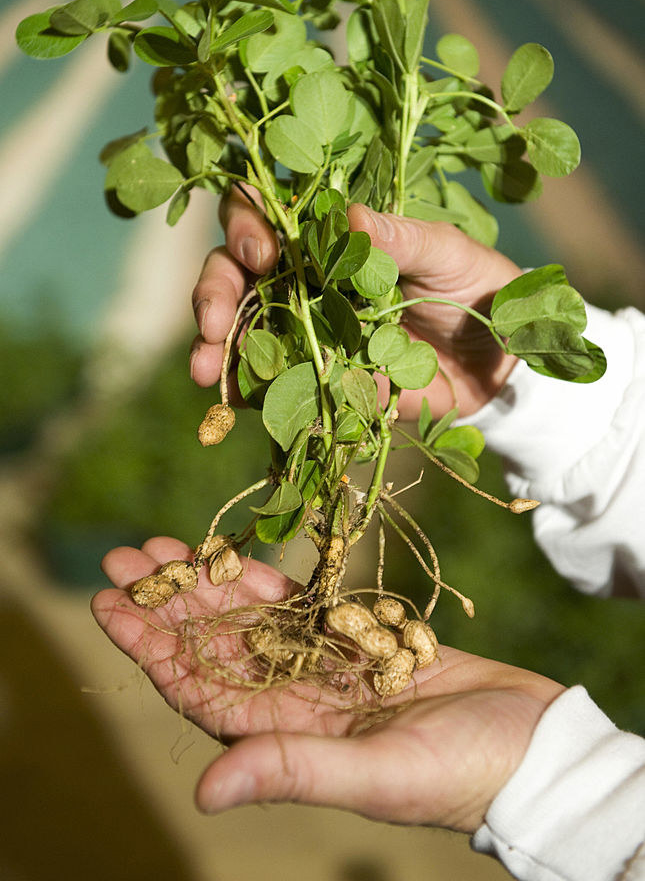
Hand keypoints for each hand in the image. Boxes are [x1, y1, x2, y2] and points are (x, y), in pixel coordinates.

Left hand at [92, 538, 563, 831]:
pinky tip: (231, 554)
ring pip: (249, 618)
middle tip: (122, 561)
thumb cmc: (461, 772)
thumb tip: (204, 791)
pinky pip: (300, 603)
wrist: (530, 745)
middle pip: (214, 645)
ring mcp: (325, 666)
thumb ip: (292, 771)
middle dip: (167, 603)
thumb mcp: (376, 775)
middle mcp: (295, 701)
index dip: (152, 649)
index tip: (110, 608)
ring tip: (161, 548)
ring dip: (206, 584)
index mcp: (288, 739)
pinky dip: (265, 578)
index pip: (200, 689)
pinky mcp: (359, 637)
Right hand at [190, 191, 519, 418]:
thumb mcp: (449, 256)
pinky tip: (232, 401)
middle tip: (213, 323)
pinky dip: (245, 391)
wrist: (498, 365)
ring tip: (204, 371)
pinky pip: (268, 383)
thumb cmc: (475, 289)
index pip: (268, 216)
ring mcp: (305, 330)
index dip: (247, 225)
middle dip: (215, 293)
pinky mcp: (316, 377)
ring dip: (214, 348)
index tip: (261, 254)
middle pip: (234, 272)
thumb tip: (351, 216)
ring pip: (240, 329)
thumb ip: (404, 238)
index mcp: (332, 237)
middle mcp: (305, 279)